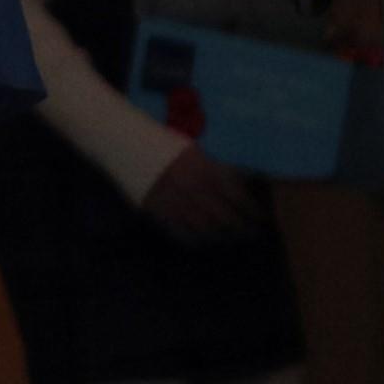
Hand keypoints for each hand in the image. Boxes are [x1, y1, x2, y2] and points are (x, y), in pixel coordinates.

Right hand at [140, 142, 267, 245]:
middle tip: (252, 233)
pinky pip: (183, 235)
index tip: (261, 217)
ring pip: (207, 230)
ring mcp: (176, 205)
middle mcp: (194, 191)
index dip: (252, 210)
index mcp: (204, 170)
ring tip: (232, 238)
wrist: (123, 144)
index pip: (237, 196)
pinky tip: (205, 240)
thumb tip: (243, 182)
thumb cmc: (160, 142)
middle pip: (226, 218)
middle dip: (243, 228)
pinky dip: (198, 240)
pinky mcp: (159, 215)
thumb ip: (216, 167)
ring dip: (223, 237)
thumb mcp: (192, 149)